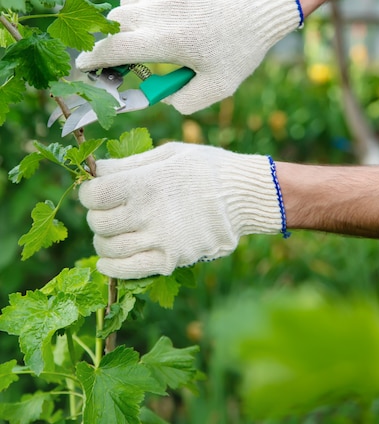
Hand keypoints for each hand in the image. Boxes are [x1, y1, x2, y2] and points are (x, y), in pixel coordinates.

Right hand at [76, 0, 301, 113]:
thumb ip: (186, 100)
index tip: (83, 66)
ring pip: (126, 4)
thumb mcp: (219, 86)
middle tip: (126, 58)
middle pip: (114, 26)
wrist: (262, 1)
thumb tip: (164, 98)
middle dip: (113, 43)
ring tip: (149, 35)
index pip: (113, 50)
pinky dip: (144, 3)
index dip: (92, 60)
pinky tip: (163, 13)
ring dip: (129, 22)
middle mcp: (159, 12)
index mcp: (167, 41)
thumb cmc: (243, 46)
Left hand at [78, 142, 283, 278]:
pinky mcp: (170, 259)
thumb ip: (130, 163)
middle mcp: (146, 213)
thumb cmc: (206, 168)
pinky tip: (107, 263)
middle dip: (96, 216)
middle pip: (98, 222)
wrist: (244, 195)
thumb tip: (97, 171)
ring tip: (112, 233)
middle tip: (107, 212)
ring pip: (108, 248)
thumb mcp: (169, 153)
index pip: (94, 195)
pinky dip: (112, 268)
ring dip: (103, 241)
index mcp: (143, 183)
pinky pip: (129, 270)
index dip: (88, 193)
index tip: (94, 192)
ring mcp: (158, 239)